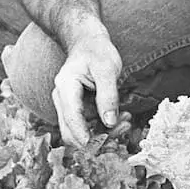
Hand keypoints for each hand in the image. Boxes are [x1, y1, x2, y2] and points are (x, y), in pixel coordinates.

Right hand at [51, 26, 122, 147]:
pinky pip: (89, 125)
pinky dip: (105, 126)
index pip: (71, 117)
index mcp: (65, 87)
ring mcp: (69, 106)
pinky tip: (122, 118)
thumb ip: (108, 95)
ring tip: (126, 122)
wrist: (88, 42)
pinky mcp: (78, 109)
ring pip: (81, 131)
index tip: (99, 146)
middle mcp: (62, 99)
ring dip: (104, 132)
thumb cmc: (97, 51)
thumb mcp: (107, 69)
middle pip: (71, 130)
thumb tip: (109, 122)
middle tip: (122, 130)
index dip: (83, 135)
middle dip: (96, 137)